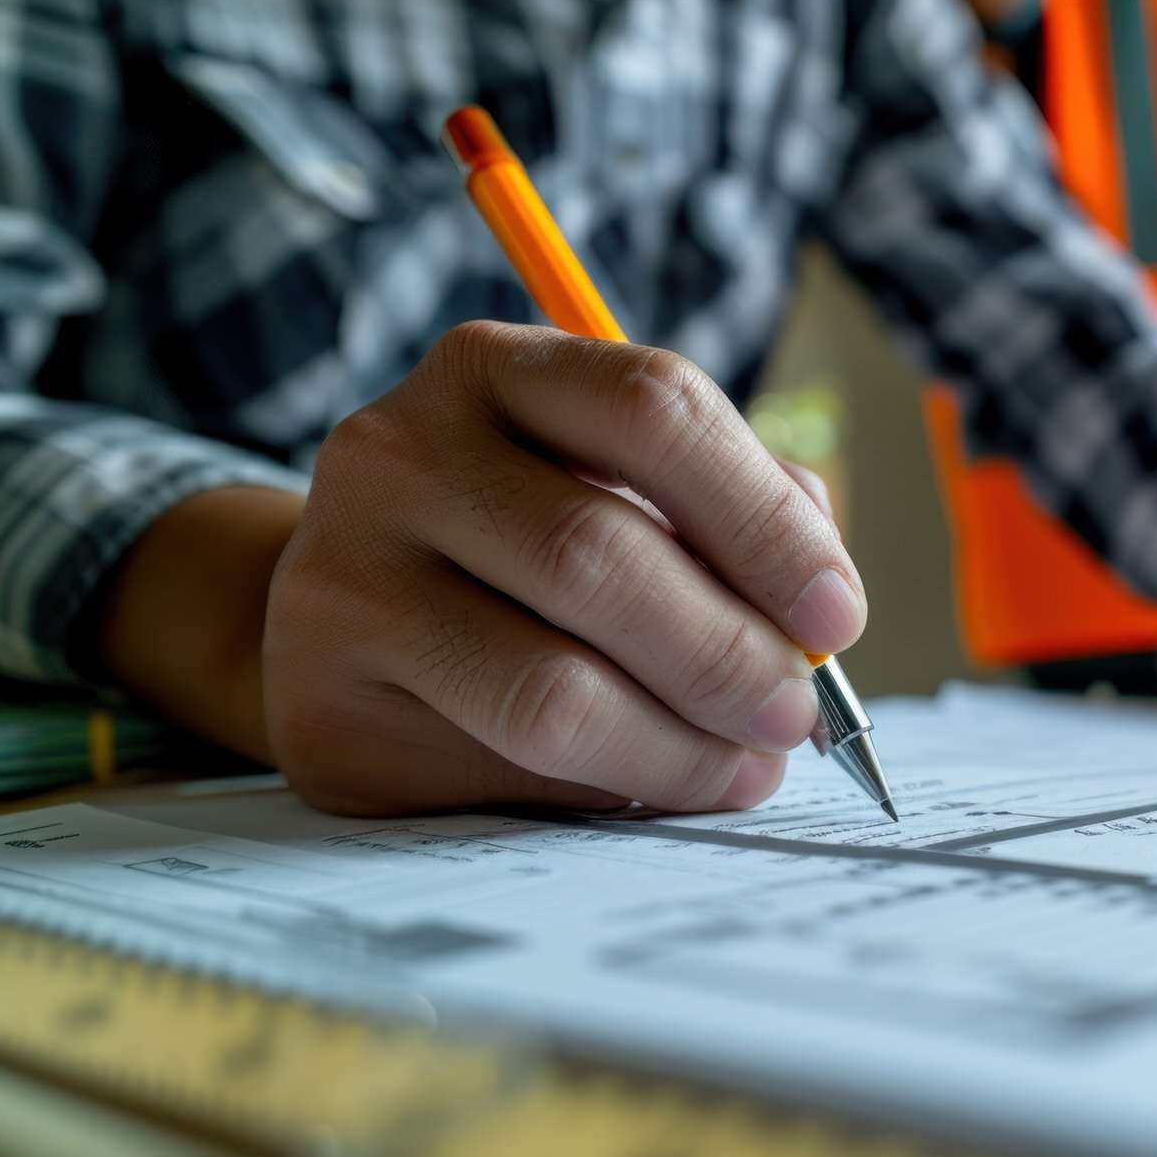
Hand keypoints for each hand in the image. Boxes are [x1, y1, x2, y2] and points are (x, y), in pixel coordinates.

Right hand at [112, 321, 865, 815]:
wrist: (345, 615)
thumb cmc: (527, 544)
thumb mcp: (623, 486)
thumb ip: (732, 516)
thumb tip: (820, 611)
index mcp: (492, 370)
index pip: (652, 409)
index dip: (763, 520)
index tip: (836, 615)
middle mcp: (396, 454)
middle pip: (598, 557)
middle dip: (729, 653)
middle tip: (797, 714)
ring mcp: (342, 580)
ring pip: (551, 690)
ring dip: (682, 745)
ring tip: (745, 765)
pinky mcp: (321, 707)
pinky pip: (501, 770)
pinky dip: (610, 787)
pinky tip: (652, 781)